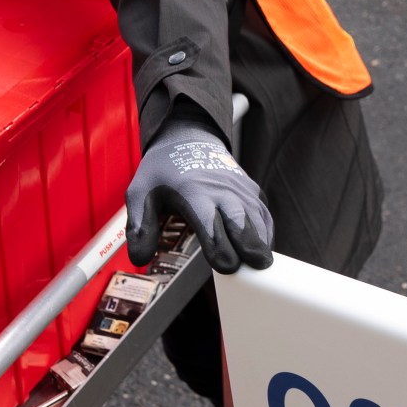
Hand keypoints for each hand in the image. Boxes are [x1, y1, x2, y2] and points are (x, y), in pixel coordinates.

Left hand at [126, 115, 272, 272]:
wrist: (189, 139)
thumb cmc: (164, 171)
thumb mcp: (140, 193)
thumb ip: (139, 227)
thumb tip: (140, 258)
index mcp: (194, 193)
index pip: (210, 224)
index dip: (220, 247)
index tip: (226, 267)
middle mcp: (221, 191)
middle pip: (243, 222)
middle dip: (250, 248)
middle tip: (255, 267)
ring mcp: (240, 190)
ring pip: (259, 219)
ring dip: (262, 243)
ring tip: (261, 265)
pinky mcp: (251, 191)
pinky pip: (264, 215)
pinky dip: (266, 234)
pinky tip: (262, 250)